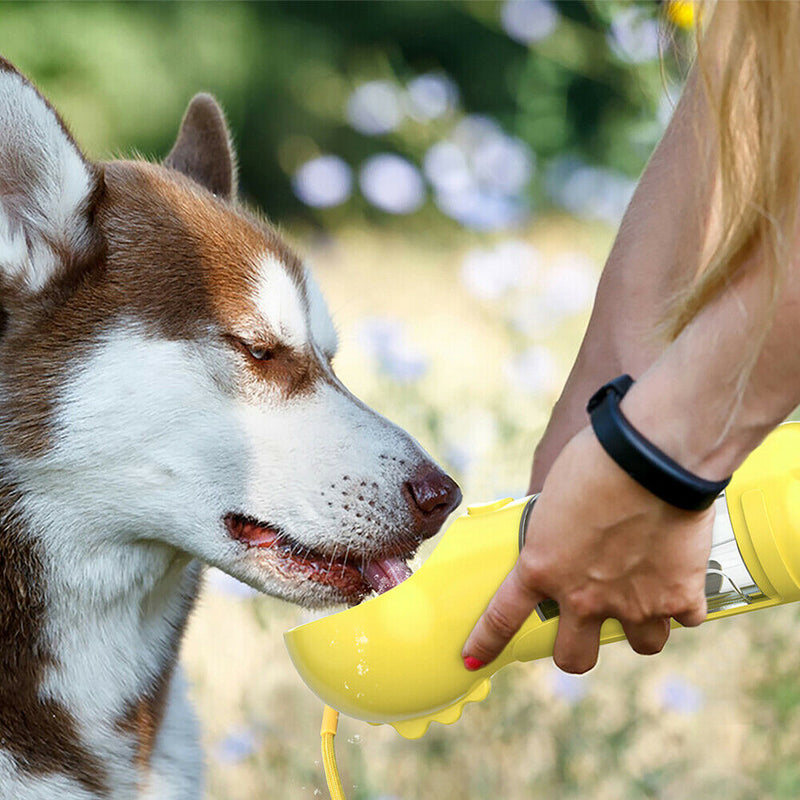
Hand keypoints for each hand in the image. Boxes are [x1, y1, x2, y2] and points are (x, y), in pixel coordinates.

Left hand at [463, 426, 713, 672]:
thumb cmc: (596, 460)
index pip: (503, 617)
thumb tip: (557, 530)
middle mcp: (584, 597)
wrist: (651, 458)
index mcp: (542, 567)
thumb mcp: (553, 494)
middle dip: (578, 650)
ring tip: (647, 596)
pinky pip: (686, 618)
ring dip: (643, 625)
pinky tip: (683, 577)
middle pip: (575, 658)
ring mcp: (632, 603)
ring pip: (641, 644)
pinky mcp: (679, 597)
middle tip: (586, 625)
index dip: (486, 643)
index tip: (473, 658)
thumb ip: (552, 527)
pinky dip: (685, 602)